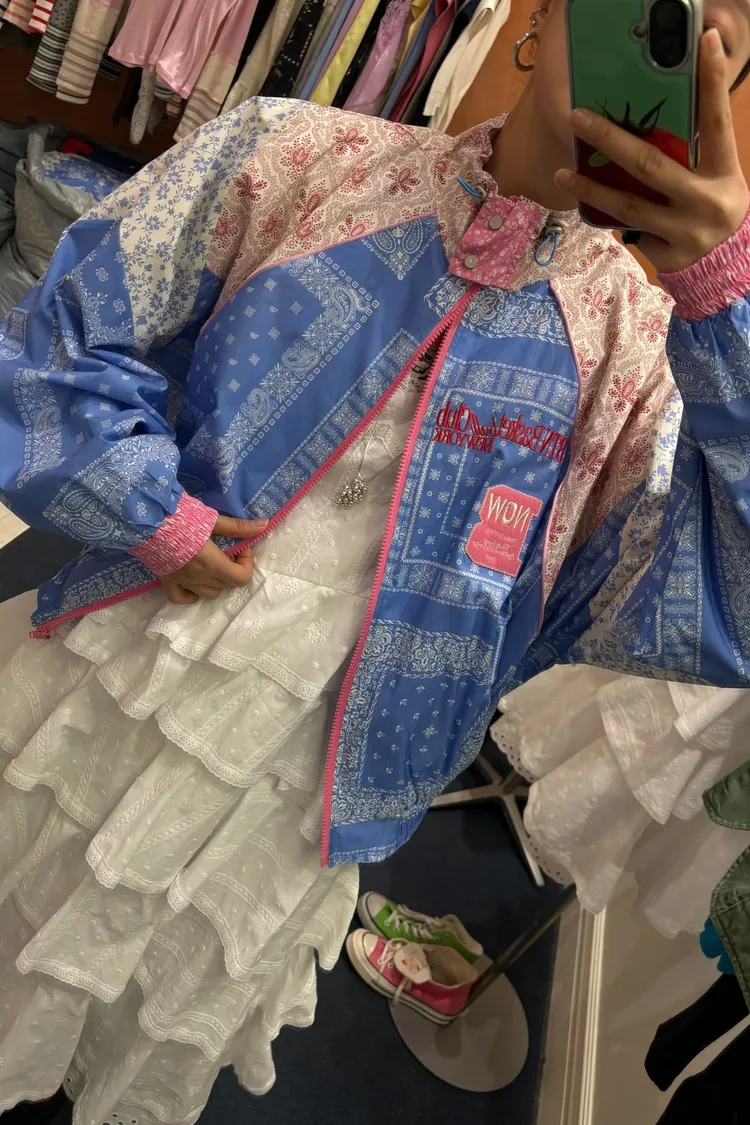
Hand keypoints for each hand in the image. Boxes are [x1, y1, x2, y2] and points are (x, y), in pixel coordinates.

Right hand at [162, 515, 267, 605]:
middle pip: (228, 585)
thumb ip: (238, 527)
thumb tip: (263, 526)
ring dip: (218, 581)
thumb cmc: (181, 517)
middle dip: (233, 568)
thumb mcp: (213, 520)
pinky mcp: (168, 582)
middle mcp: (199, 578)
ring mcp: (183, 582)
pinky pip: (183, 599)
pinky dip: (193, 594)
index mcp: (212, 563)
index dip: (247, 563)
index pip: (241, 578)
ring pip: (210, 594)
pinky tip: (195, 581)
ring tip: (212, 563)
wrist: (145, 521)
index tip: (240, 547)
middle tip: (226, 550)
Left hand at [555, 29, 749, 272]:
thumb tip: (645, 118)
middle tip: (577, 117)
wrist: (723, 263)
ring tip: (562, 173)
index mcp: (724, 171)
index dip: (712, 82)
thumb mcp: (713, 175)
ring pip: (628, 205)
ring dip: (590, 189)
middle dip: (610, 139)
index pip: (717, 120)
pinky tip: (593, 208)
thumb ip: (688, 152)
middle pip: (650, 164)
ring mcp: (686, 231)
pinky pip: (629, 231)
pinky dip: (613, 218)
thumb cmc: (710, 205)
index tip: (704, 43)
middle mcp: (707, 200)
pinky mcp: (667, 255)